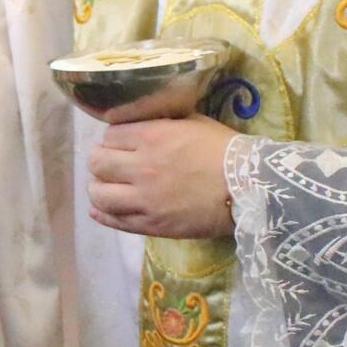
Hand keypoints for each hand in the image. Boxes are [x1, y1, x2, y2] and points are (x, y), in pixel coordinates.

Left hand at [86, 115, 240, 238]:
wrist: (249, 189)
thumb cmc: (225, 151)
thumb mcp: (192, 122)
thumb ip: (161, 122)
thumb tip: (141, 122)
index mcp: (151, 136)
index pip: (109, 135)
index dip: (112, 139)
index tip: (120, 145)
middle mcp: (141, 166)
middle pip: (97, 163)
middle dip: (101, 162)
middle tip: (111, 166)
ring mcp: (144, 198)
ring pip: (98, 194)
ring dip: (99, 189)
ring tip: (108, 188)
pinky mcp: (151, 224)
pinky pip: (114, 220)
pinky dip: (103, 214)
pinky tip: (102, 210)